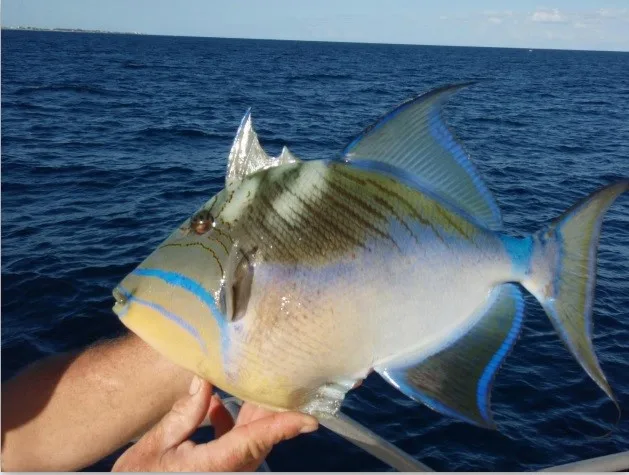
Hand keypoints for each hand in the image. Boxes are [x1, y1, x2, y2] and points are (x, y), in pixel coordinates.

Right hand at [113, 377, 317, 471]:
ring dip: (254, 416)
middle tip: (282, 378)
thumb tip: (204, 379)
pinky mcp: (221, 472)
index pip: (253, 442)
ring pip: (253, 444)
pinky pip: (239, 449)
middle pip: (259, 440)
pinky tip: (216, 408)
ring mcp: (226, 474)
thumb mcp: (156, 444)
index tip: (309, 419)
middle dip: (272, 410)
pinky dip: (235, 428)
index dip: (283, 427)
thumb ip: (184, 413)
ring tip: (250, 384)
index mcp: (210, 466)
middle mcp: (226, 473)